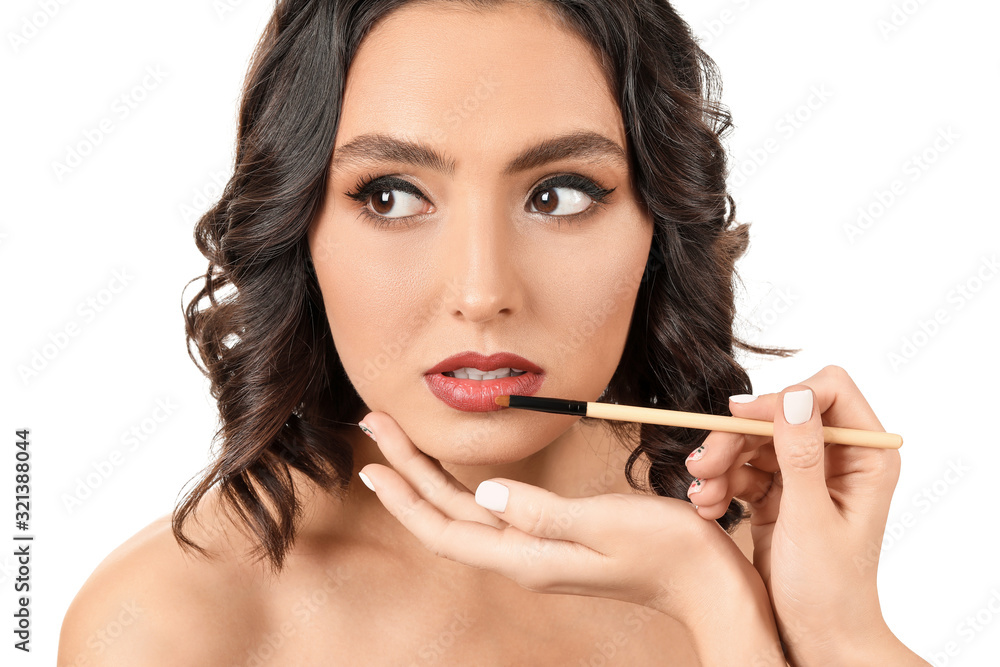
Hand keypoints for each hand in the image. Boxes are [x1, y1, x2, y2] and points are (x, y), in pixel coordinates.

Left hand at [355, 411, 782, 661]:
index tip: (370, 461)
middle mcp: (524, 556)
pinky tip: (460, 478)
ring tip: (401, 448)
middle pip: (446, 516)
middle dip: (407, 472)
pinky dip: (464, 490)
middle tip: (374, 428)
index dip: (405, 495)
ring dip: (430, 479)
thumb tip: (484, 496)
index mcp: (528, 556)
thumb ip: (543, 512)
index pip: (446, 527)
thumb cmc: (668, 551)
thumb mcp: (606, 524)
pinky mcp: (555, 540)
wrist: (708, 584)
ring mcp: (538, 550)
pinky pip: (492, 514)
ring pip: (466, 514)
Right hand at [720, 365, 926, 664]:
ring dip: (720, 464)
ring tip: (702, 496)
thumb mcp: (811, 520)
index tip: (741, 418)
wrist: (817, 640)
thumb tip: (793, 396)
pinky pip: (742, 469)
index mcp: (866, 457)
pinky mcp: (779, 493)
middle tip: (702, 466)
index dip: (784, 397)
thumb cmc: (830, 591)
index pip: (829, 391)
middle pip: (778, 414)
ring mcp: (805, 475)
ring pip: (753, 440)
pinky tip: (708, 508)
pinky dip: (720, 484)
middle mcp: (837, 459)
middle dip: (737, 437)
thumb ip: (800, 456)